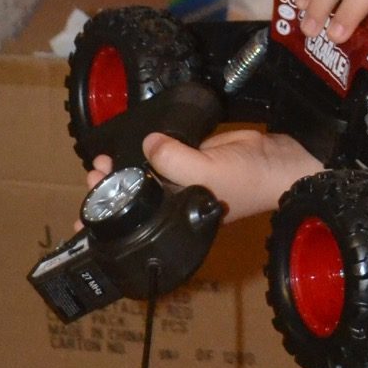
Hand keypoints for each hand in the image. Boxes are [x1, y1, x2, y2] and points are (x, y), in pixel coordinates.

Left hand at [84, 129, 321, 221]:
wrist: (281, 161)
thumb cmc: (250, 182)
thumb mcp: (206, 175)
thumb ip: (173, 160)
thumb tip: (148, 143)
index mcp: (177, 217)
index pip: (138, 224)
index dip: (112, 218)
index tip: (86, 210)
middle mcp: (177, 200)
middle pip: (135, 197)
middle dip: (110, 188)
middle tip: (94, 174)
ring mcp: (184, 177)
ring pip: (144, 174)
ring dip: (123, 169)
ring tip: (102, 164)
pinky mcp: (193, 154)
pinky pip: (163, 152)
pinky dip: (146, 150)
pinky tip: (130, 146)